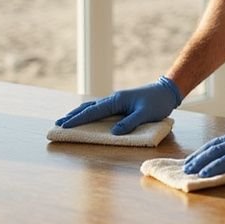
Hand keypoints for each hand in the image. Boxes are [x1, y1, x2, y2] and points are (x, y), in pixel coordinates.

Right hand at [54, 76, 182, 134]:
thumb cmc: (157, 102)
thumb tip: (114, 133)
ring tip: (67, 120)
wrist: (166, 90)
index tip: (64, 125)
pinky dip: (90, 112)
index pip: (93, 111)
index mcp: (117, 100)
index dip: (78, 119)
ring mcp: (116, 100)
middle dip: (73, 116)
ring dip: (80, 113)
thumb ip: (130, 123)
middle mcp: (113, 99)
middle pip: (89, 107)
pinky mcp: (120, 103)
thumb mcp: (145, 114)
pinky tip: (87, 116)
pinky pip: (101, 108)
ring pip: (93, 107)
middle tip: (58, 123)